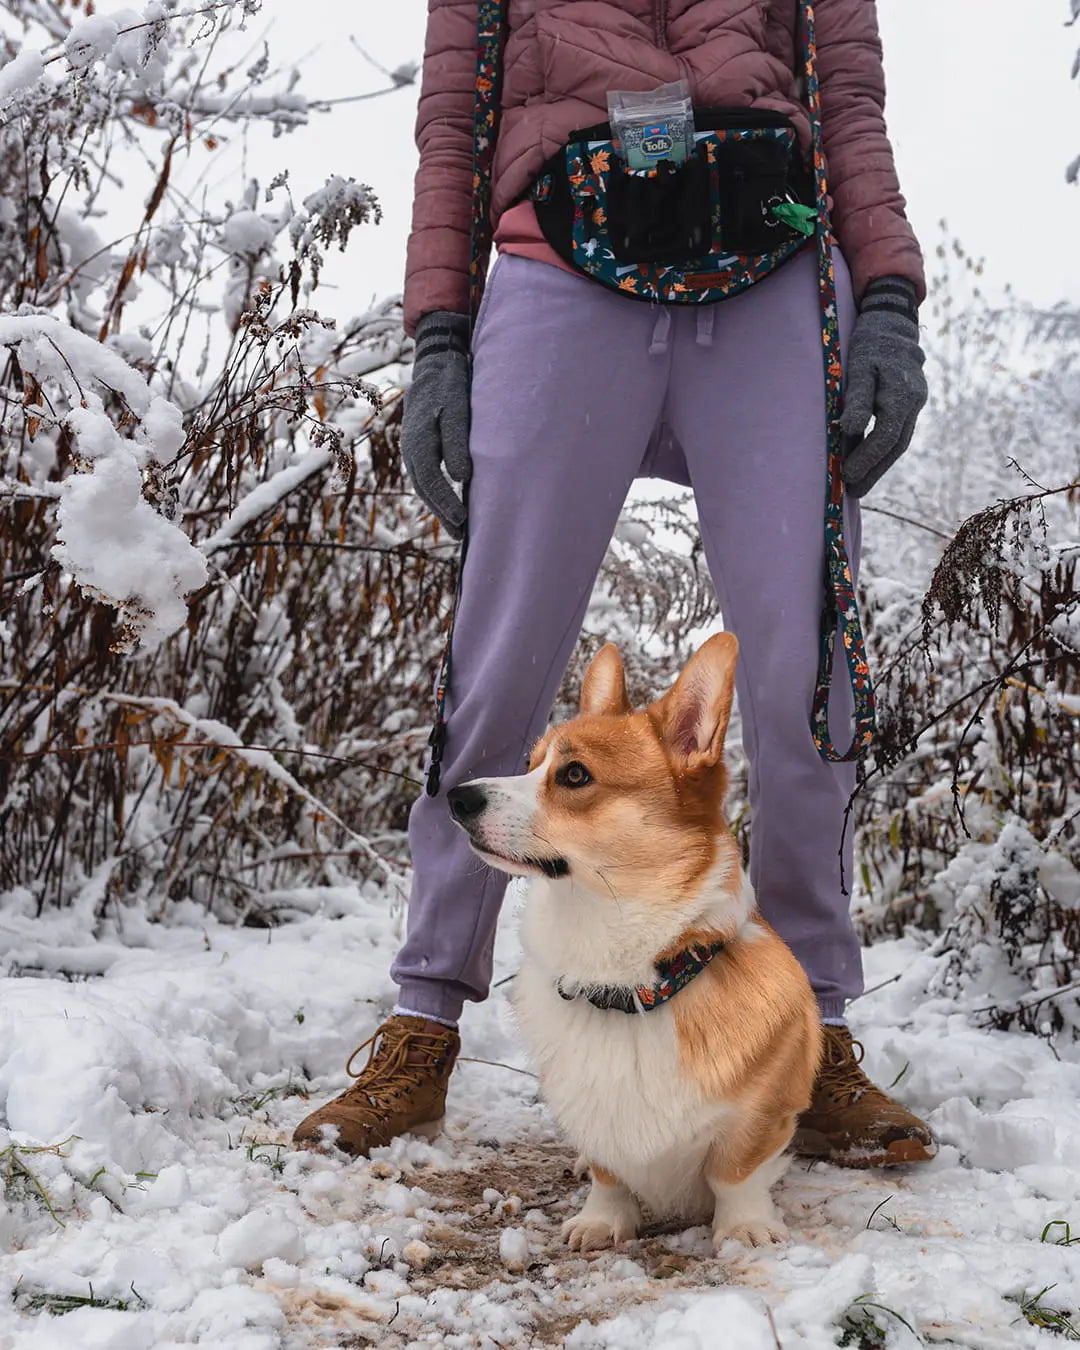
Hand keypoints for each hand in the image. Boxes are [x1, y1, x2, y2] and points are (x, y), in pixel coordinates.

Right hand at [400, 311, 471, 538]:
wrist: (436, 363)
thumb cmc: (450, 385)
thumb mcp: (458, 410)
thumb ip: (458, 443)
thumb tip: (462, 478)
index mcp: (418, 441)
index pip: (431, 481)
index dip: (446, 504)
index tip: (463, 520)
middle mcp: (411, 448)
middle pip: (424, 489)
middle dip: (442, 513)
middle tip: (462, 535)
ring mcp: (412, 447)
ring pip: (423, 484)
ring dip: (438, 507)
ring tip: (457, 526)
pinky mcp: (419, 445)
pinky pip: (425, 475)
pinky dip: (436, 492)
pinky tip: (449, 502)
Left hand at [839, 276, 927, 497]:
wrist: (892, 324)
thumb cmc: (869, 344)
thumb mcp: (859, 367)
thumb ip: (857, 400)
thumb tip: (852, 431)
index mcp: (903, 393)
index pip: (886, 436)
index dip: (867, 458)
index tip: (847, 475)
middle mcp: (915, 401)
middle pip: (896, 446)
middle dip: (874, 471)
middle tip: (853, 492)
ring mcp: (916, 404)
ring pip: (899, 443)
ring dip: (879, 466)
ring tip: (858, 486)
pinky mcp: (910, 405)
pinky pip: (897, 433)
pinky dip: (882, 451)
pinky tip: (867, 464)